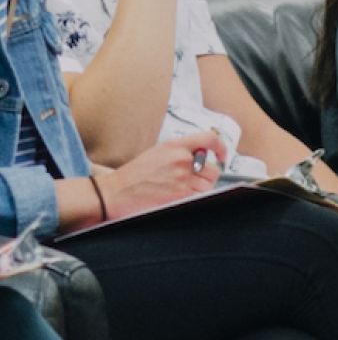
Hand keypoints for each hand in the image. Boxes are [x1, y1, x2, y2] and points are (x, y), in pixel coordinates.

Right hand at [95, 130, 227, 218]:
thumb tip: (202, 156)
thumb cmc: (132, 176)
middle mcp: (181, 159)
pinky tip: (179, 198)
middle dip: (206, 176)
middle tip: (192, 181)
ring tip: (181, 191)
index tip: (222, 155)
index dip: (221, 147)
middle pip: (212, 169)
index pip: (209, 139)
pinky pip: (200, 197)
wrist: (113, 193)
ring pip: (208, 185)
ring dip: (200, 190)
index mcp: (174, 146)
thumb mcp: (157, 153)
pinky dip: (194, 199)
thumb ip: (180, 152)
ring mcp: (182, 178)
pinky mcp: (180, 195)